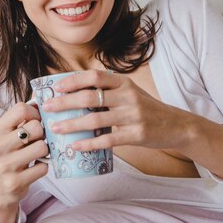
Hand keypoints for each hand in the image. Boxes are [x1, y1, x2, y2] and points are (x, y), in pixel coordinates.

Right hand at [0, 102, 48, 222]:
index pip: (21, 108)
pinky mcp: (14, 182)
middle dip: (42, 133)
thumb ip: (23, 114)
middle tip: (37, 140)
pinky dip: (43, 167)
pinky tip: (34, 167)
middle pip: (35, 127)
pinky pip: (43, 167)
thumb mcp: (9, 132)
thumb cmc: (8, 153)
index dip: (35, 113)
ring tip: (37, 153)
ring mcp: (4, 165)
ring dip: (44, 150)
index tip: (36, 121)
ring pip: (42, 147)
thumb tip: (41, 91)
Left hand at [41, 69, 194, 152]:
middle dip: (65, 102)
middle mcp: (128, 96)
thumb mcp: (130, 93)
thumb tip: (74, 94)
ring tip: (55, 129)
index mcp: (124, 83)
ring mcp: (133, 116)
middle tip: (47, 108)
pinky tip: (75, 146)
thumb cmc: (146, 109)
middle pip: (90, 97)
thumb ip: (108, 91)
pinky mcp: (136, 135)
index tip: (56, 87)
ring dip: (71, 124)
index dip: (73, 80)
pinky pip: (107, 140)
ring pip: (95, 119)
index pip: (95, 76)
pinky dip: (89, 143)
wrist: (176, 126)